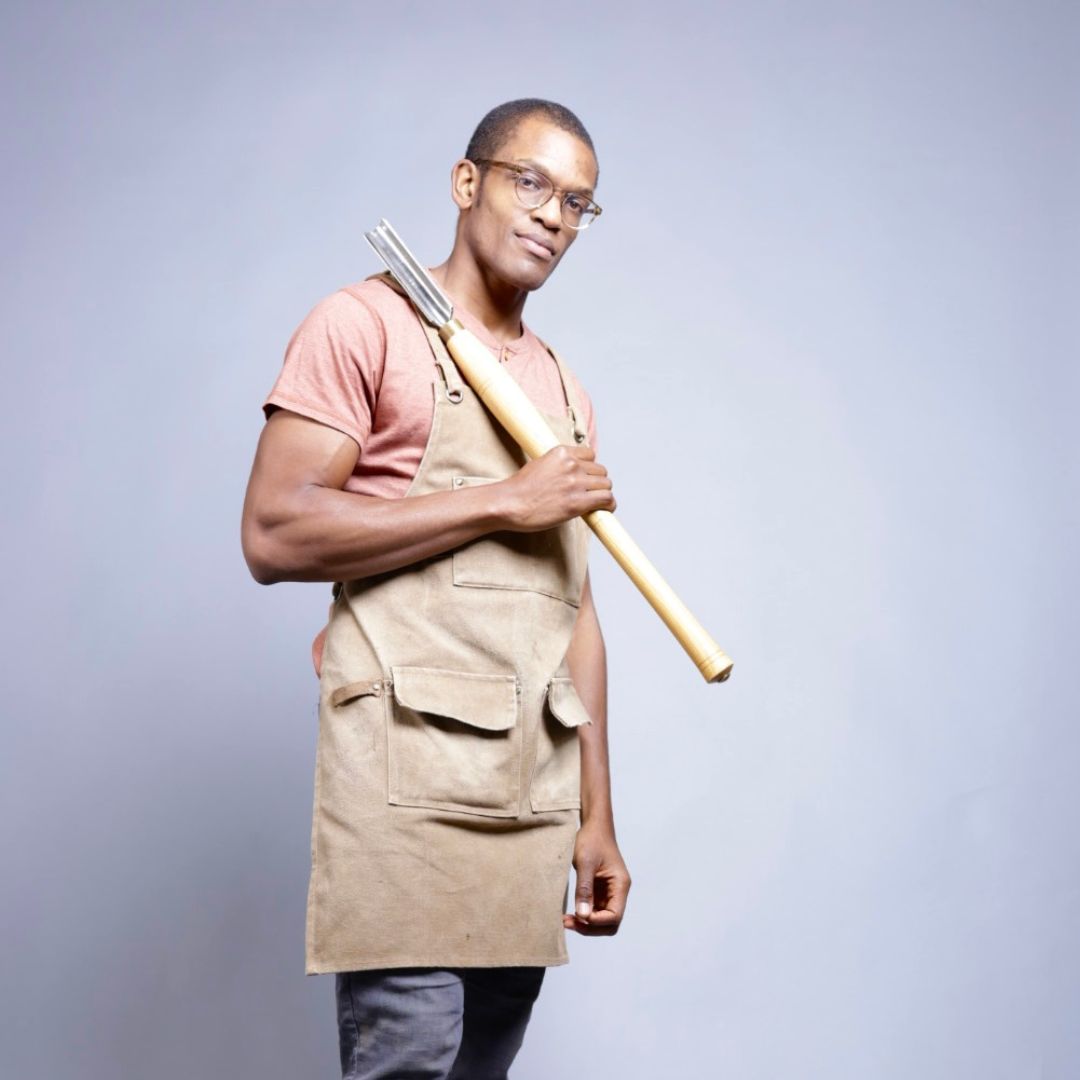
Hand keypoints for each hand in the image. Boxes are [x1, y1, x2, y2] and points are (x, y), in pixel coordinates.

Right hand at [500, 445, 615, 532]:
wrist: (509, 504)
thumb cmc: (520, 489)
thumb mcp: (539, 464)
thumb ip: (558, 465)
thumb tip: (572, 473)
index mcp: (561, 453)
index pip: (590, 455)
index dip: (589, 468)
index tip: (586, 478)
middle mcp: (571, 465)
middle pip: (600, 471)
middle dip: (596, 482)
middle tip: (589, 493)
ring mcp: (575, 483)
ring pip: (606, 484)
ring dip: (603, 494)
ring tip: (597, 502)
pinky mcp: (577, 502)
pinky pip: (606, 499)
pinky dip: (609, 505)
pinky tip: (606, 509)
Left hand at [563, 821, 630, 935]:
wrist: (594, 826)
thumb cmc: (592, 840)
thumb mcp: (585, 863)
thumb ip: (584, 889)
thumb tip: (582, 916)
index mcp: (620, 885)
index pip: (615, 916)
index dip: (597, 922)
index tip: (578, 917)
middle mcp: (618, 891)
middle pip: (610, 923)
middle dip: (590, 927)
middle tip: (568, 922)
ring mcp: (609, 892)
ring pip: (602, 919)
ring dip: (586, 924)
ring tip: (566, 920)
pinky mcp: (600, 891)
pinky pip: (595, 910)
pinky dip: (584, 915)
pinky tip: (570, 913)